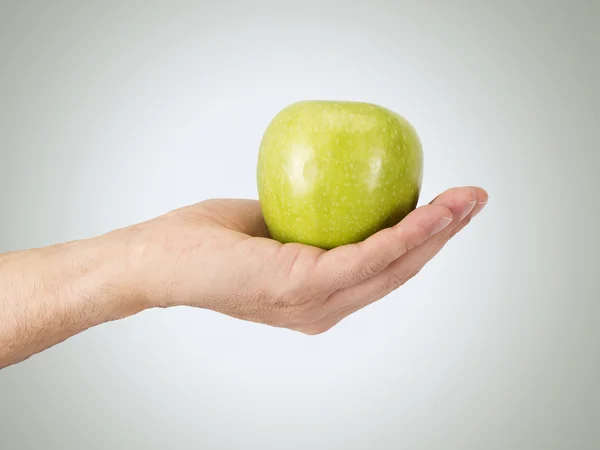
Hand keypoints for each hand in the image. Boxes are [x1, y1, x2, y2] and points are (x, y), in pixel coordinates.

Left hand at [130, 186, 487, 333]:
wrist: (160, 260)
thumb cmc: (210, 242)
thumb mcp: (272, 229)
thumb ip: (309, 222)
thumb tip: (338, 190)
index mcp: (320, 296)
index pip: (383, 269)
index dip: (422, 240)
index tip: (449, 208)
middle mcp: (325, 307)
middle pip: (399, 271)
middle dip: (443, 235)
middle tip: (475, 199)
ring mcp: (316, 303)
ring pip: (393, 266)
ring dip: (436, 232)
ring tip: (467, 201)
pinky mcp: (303, 288)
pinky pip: (367, 257)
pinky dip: (403, 235)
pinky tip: (430, 212)